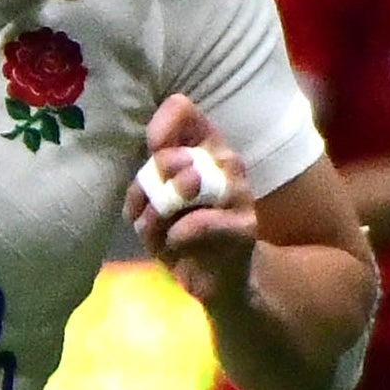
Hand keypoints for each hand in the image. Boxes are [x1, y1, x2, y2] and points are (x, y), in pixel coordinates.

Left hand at [126, 93, 261, 309]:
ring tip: (155, 225)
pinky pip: (200, 221)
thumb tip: (152, 155)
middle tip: (149, 204)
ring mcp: (238, 193)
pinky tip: (174, 242)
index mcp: (202, 148)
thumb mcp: (155, 203)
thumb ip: (147, 178)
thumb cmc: (181, 232)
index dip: (161, 125)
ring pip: (190, 182)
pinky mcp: (243, 226)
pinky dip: (178, 233)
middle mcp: (224, 163)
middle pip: (179, 153)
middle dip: (154, 180)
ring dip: (160, 209)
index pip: (183, 110)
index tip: (152, 147)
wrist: (216, 278)